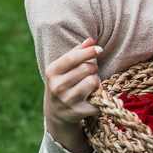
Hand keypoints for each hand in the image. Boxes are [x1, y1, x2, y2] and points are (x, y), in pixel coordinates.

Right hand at [43, 38, 103, 152]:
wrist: (55, 111)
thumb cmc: (62, 82)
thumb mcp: (63, 67)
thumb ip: (77, 52)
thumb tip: (91, 40)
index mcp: (52, 72)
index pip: (73, 58)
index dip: (88, 51)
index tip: (99, 49)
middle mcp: (57, 87)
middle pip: (86, 68)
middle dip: (93, 67)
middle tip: (91, 71)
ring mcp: (68, 101)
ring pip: (93, 82)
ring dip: (96, 80)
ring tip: (91, 83)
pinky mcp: (78, 112)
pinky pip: (99, 98)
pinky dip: (100, 95)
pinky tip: (93, 95)